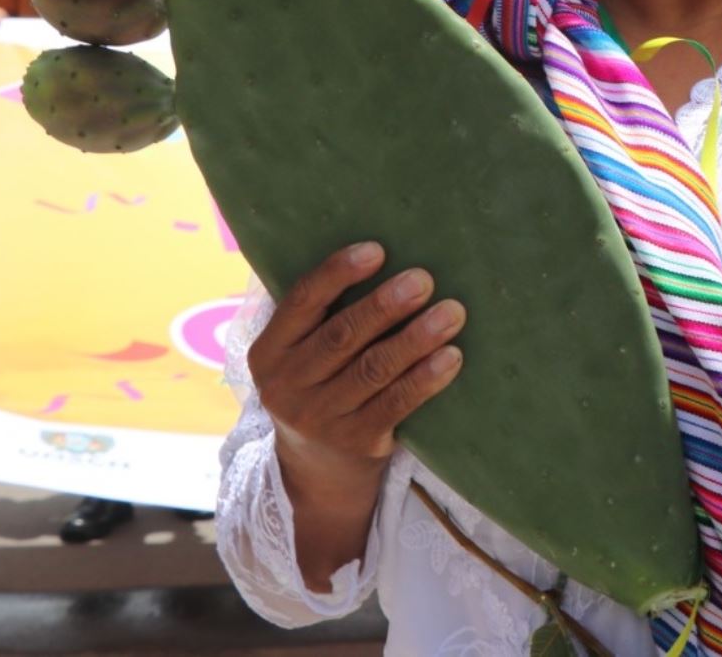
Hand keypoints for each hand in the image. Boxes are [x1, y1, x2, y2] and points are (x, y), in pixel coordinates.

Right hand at [249, 242, 465, 490]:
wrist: (316, 472)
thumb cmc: (321, 385)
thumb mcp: (302, 354)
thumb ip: (325, 315)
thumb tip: (385, 253)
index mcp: (269, 352)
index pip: (301, 302)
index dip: (338, 273)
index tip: (377, 250)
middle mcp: (287, 386)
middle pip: (341, 336)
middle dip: (385, 305)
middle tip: (424, 280)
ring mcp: (320, 418)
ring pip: (373, 370)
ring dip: (416, 339)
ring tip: (452, 313)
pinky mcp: (355, 443)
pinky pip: (395, 404)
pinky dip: (425, 379)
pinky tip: (452, 357)